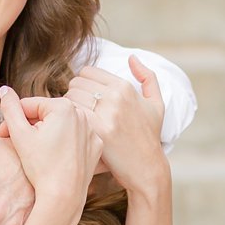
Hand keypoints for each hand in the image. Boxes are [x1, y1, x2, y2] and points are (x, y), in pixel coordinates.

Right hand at [0, 86, 100, 224]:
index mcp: (63, 106)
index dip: (12, 121)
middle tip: (16, 145)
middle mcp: (82, 114)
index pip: (29, 106)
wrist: (64, 196)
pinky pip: (76, 139)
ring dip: (46, 134)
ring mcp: (92, 130)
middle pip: (46, 115)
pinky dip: (64, 144)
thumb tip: (5, 89)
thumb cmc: (41, 166)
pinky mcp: (96, 145)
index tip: (2, 136)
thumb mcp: (19, 134)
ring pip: (60, 126)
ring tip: (36, 152)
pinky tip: (55, 156)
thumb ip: (10, 108)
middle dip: (29, 127)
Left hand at [64, 57, 166, 194]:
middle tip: (77, 110)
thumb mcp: (156, 104)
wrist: (146, 167)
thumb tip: (131, 57)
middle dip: (73, 94)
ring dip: (68, 107)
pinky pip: (72, 113)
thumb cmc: (149, 136)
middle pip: (76, 83)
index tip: (84, 98)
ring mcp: (107, 113)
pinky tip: (73, 129)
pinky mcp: (98, 130)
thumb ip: (147, 77)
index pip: (87, 71)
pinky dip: (69, 120)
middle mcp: (116, 96)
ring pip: (70, 97)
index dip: (82, 84)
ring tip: (74, 120)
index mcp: (125, 86)